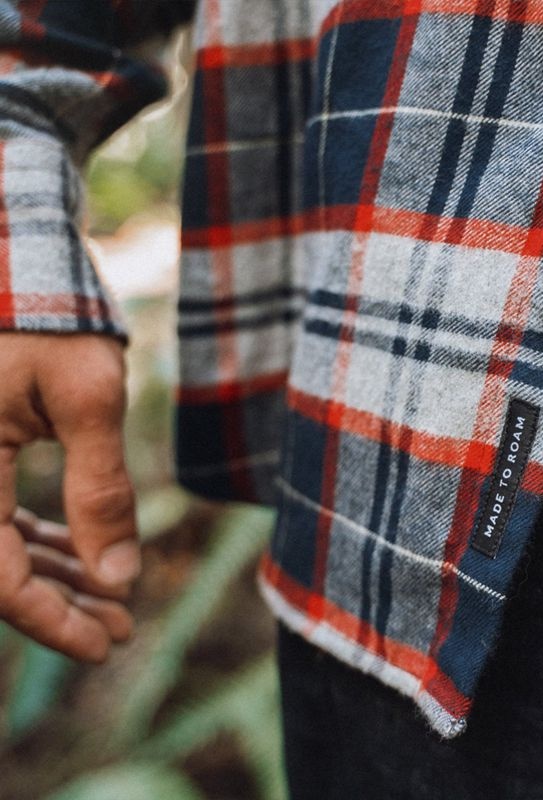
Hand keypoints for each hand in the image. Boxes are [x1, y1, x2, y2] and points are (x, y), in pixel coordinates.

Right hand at [0, 333, 138, 661]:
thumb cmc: (51, 322)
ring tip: (115, 598)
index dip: (52, 619)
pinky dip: (44, 539)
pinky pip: (0, 517)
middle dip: (62, 605)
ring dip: (56, 575)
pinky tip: (85, 552)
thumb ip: (102, 490)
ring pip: (0, 547)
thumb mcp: (89, 401)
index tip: (110, 643)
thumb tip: (121, 574)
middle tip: (121, 628)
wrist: (17, 265)